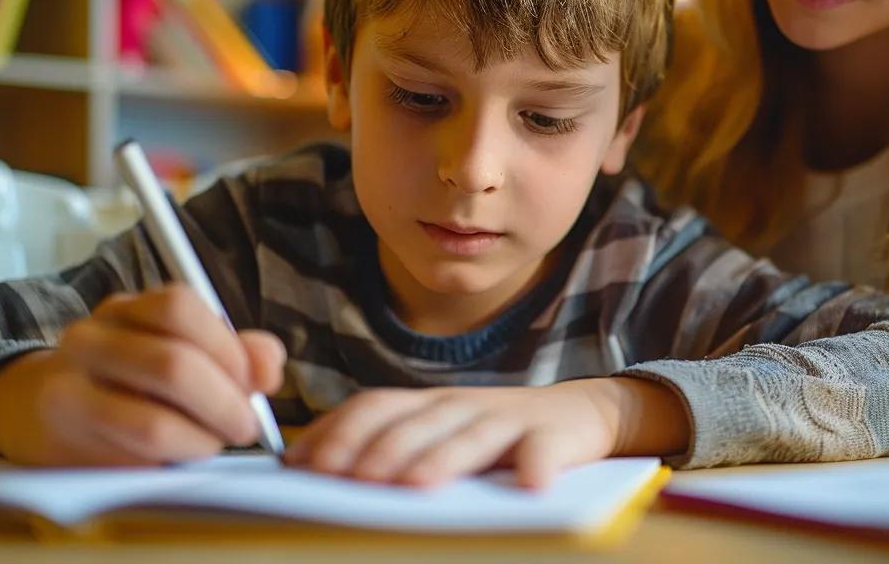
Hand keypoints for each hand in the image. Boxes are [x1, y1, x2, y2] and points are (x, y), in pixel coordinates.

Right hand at [0, 286, 285, 466]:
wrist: (41, 410)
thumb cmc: (131, 379)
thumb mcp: (186, 351)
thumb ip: (236, 353)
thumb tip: (269, 365)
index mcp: (129, 308)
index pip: (181, 309)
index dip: (230, 350)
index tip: (256, 383)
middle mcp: (92, 337)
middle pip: (174, 364)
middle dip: (226, 403)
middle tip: (245, 424)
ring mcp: (71, 388)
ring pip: (154, 420)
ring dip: (203, 438)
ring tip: (215, 441)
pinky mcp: (63, 440)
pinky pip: (133, 455)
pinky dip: (174, 456)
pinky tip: (182, 453)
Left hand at [285, 377, 688, 488]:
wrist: (582, 414)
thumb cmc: (498, 435)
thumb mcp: (442, 432)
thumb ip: (392, 444)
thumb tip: (311, 465)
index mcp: (430, 403)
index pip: (376, 405)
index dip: (340, 431)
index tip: (305, 462)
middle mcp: (464, 404)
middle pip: (418, 420)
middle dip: (381, 448)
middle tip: (353, 478)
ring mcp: (510, 418)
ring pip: (472, 435)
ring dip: (444, 457)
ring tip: (419, 484)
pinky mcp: (556, 436)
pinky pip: (546, 450)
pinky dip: (539, 465)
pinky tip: (531, 485)